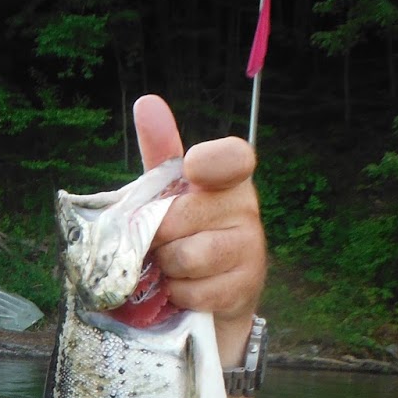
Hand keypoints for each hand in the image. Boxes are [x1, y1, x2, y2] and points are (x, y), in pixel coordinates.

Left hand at [134, 96, 266, 363]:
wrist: (211, 295)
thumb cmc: (186, 235)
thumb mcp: (170, 194)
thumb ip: (161, 152)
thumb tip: (147, 102)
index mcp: (229, 177)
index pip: (233, 157)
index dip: (210, 161)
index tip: (190, 169)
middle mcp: (246, 207)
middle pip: (181, 217)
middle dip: (158, 236)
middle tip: (159, 242)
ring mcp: (250, 248)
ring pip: (187, 257)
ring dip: (166, 268)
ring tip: (171, 267)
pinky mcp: (244, 288)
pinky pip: (194, 291)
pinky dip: (178, 294)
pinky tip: (183, 289)